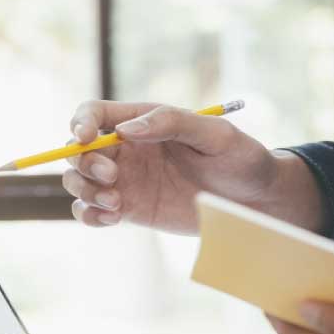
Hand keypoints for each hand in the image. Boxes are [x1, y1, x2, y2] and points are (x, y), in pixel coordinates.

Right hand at [61, 101, 308, 232]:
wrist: (255, 201)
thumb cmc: (240, 158)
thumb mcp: (215, 134)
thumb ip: (172, 123)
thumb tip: (126, 130)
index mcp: (144, 120)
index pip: (95, 114)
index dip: (80, 123)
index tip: (85, 138)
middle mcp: (128, 149)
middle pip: (79, 150)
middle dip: (85, 164)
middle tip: (114, 179)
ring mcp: (127, 180)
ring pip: (80, 182)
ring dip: (85, 191)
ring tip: (115, 204)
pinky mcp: (131, 209)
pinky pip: (93, 211)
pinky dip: (90, 216)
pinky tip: (112, 219)